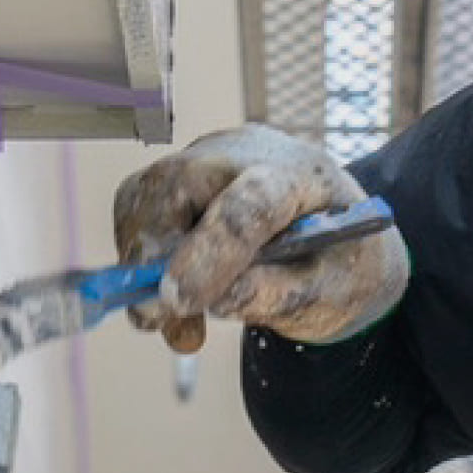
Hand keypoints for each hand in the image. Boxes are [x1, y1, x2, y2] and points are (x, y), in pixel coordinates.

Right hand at [111, 125, 409, 352]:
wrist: (334, 239)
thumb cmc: (337, 263)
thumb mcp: (333, 289)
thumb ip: (282, 294)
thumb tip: (218, 301)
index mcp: (305, 177)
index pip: (252, 202)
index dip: (210, 252)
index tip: (178, 300)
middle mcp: (249, 153)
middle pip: (179, 184)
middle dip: (158, 256)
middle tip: (167, 318)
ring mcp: (205, 157)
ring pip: (144, 198)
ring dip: (145, 266)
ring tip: (182, 319)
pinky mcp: (173, 176)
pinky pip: (135, 210)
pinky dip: (139, 258)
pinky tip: (176, 288)